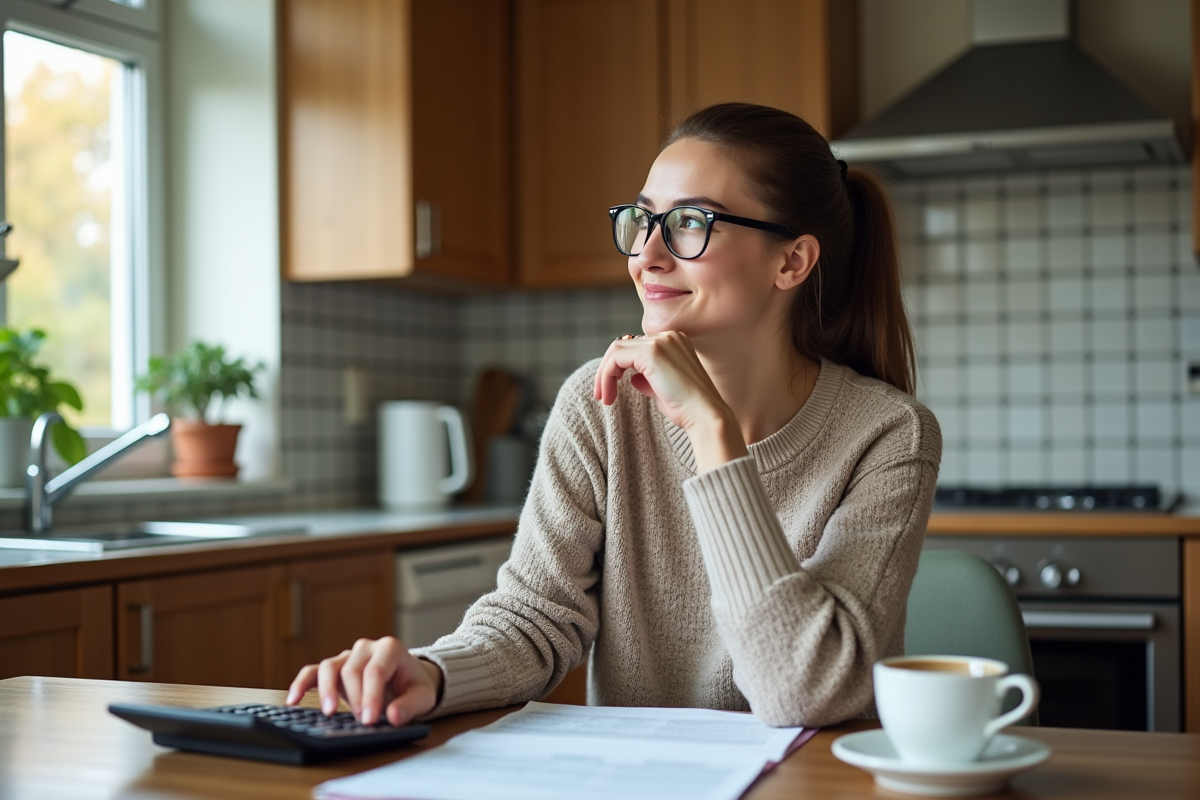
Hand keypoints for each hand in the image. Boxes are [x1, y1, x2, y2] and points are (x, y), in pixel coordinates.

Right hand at [286, 636, 442, 725]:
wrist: (406, 679)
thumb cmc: (413, 686)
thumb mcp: (422, 696)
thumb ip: (410, 706)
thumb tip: (393, 716)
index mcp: (390, 649)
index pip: (375, 671)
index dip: (370, 695)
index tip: (369, 720)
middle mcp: (366, 648)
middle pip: (351, 670)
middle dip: (355, 698)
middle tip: (360, 722)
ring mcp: (347, 656)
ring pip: (329, 667)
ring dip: (326, 690)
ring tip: (327, 713)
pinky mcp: (334, 668)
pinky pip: (313, 672)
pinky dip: (302, 684)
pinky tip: (293, 700)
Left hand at [593, 331, 747, 470]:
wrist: (705, 416)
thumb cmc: (688, 409)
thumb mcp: (663, 389)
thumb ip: (648, 379)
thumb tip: (632, 378)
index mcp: (675, 342)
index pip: (636, 347)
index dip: (618, 367)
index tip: (610, 391)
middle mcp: (669, 336)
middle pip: (624, 345)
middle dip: (607, 371)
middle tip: (601, 395)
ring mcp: (661, 341)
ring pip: (616, 349)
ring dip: (604, 374)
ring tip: (604, 398)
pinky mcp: (652, 352)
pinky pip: (616, 358)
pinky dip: (606, 375)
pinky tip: (608, 395)